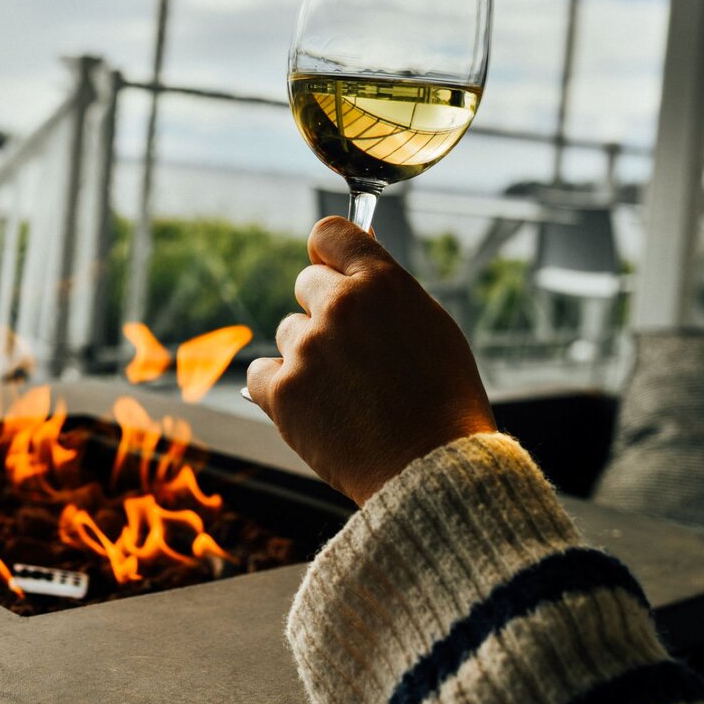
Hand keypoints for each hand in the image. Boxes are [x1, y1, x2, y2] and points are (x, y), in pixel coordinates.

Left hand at [246, 216, 493, 505]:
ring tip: (348, 390)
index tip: (333, 269)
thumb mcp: (431, 326)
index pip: (328, 233)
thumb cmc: (443, 401)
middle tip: (354, 350)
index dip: (329, 252)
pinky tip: (316, 407)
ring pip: (288, 333)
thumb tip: (361, 245)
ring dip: (307, 353)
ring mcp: (307, 349)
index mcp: (381, 283)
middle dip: (324, 309)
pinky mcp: (282, 391)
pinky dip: (280, 389)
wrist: (433, 470)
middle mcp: (339, 307)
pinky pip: (260, 372)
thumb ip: (387, 288)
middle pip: (305, 283)